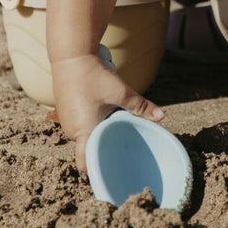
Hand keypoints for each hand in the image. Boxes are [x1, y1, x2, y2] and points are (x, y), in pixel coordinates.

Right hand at [50, 53, 164, 174]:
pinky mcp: (64, 109)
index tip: (110, 172)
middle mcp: (71, 129)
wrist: (71, 55)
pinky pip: (78, 122)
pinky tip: (101, 114)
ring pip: (83, 134)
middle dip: (102, 148)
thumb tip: (162, 116)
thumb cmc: (94, 76)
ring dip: (96, 132)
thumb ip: (140, 106)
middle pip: (88, 147)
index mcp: (84, 131)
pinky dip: (89, 121)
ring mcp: (65, 119)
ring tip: (113, 130)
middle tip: (120, 150)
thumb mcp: (121, 92)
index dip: (97, 170)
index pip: (86, 162)